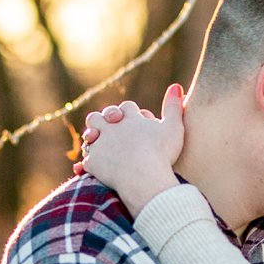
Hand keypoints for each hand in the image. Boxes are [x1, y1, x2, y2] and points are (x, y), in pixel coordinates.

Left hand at [79, 86, 185, 217]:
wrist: (144, 177)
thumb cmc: (162, 153)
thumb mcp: (173, 127)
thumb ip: (174, 107)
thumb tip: (176, 86)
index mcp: (130, 118)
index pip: (127, 107)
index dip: (129, 112)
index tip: (133, 118)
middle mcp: (112, 127)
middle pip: (100, 116)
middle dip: (103, 120)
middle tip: (109, 128)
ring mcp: (100, 144)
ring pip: (89, 134)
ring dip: (92, 137)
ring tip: (98, 144)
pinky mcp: (94, 162)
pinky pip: (87, 160)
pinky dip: (90, 163)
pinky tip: (95, 167)